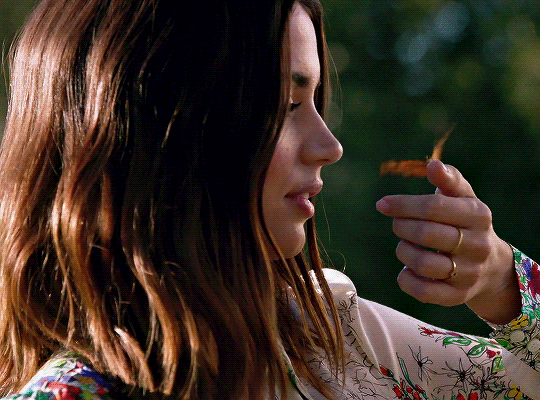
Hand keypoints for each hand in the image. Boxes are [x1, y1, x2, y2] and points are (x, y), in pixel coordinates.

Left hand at [376, 160, 519, 324]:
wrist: (491, 268)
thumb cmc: (466, 224)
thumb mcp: (464, 199)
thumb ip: (449, 180)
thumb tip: (433, 164)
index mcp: (478, 216)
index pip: (435, 207)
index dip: (404, 204)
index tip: (382, 204)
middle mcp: (477, 246)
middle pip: (427, 234)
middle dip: (402, 226)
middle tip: (397, 224)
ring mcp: (468, 274)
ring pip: (423, 263)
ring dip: (404, 251)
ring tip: (405, 244)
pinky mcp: (457, 297)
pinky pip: (423, 291)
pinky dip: (406, 278)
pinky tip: (407, 268)